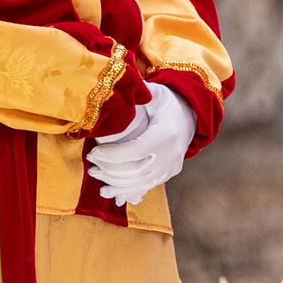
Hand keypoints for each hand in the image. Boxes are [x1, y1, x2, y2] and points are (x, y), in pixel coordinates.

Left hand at [84, 85, 195, 205]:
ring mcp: (172, 166)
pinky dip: (125, 190)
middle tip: (91, 165)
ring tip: (96, 175)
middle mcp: (171, 154)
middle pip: (135, 171)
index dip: (111, 155)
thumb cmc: (168, 103)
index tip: (93, 152)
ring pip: (139, 183)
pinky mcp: (169, 173)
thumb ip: (137, 94)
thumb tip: (114, 92)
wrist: (191, 116)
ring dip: (114, 183)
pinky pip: (146, 187)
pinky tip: (109, 190)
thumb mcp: (155, 93)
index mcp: (166, 134)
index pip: (135, 151)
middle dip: (109, 170)